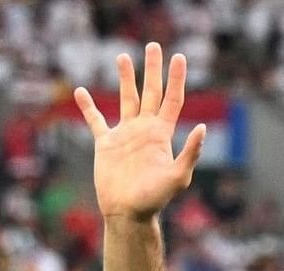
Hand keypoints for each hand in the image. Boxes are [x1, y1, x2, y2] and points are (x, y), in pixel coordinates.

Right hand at [78, 44, 205, 224]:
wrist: (128, 212)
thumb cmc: (155, 199)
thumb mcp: (178, 176)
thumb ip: (190, 153)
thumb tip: (202, 128)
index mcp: (162, 134)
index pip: (171, 99)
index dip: (176, 79)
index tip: (179, 57)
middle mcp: (145, 130)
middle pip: (150, 92)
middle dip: (152, 69)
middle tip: (153, 46)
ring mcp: (125, 135)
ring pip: (126, 99)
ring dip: (125, 78)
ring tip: (123, 56)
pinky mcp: (106, 144)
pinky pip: (95, 120)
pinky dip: (88, 106)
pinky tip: (81, 92)